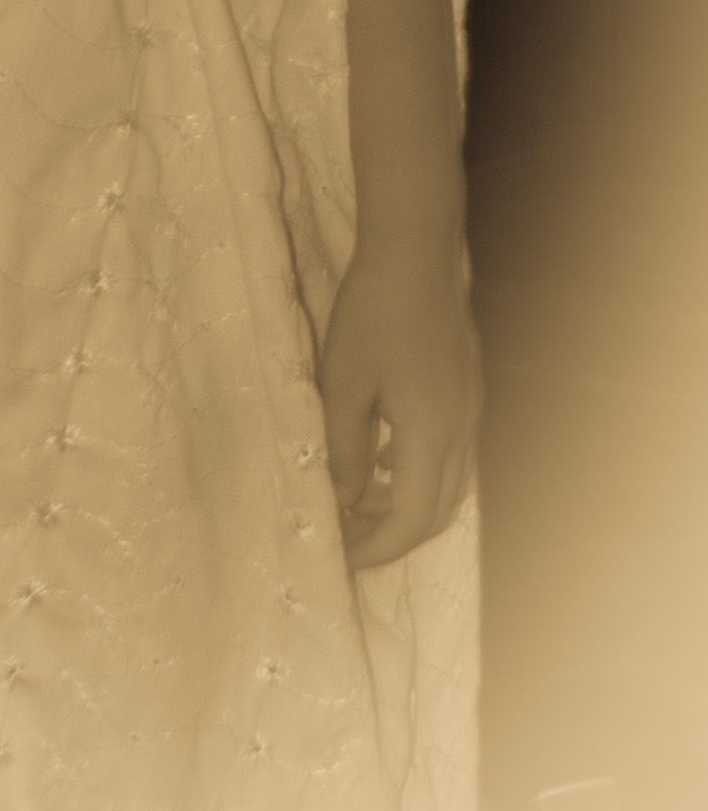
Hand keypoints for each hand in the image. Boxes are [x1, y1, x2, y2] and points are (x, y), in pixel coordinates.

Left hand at [318, 237, 480, 570]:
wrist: (415, 253)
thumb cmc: (372, 313)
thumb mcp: (343, 383)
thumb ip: (345, 447)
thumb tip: (344, 500)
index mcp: (431, 435)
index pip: (412, 520)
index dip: (377, 548)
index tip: (342, 557)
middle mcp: (460, 431)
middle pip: (437, 511)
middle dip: (393, 535)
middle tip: (347, 539)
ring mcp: (468, 410)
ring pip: (446, 484)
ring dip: (406, 504)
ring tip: (356, 504)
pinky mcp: (464, 390)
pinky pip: (447, 453)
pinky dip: (416, 471)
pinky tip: (381, 457)